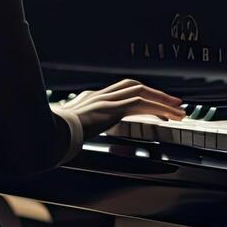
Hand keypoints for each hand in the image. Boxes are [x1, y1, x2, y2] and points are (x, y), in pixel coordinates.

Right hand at [53, 78, 185, 136]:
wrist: (48, 133)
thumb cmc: (53, 136)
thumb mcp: (63, 131)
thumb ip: (71, 131)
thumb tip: (68, 140)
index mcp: (88, 100)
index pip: (118, 92)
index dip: (137, 96)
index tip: (150, 104)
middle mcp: (98, 96)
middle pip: (134, 86)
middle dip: (155, 94)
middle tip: (173, 103)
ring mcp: (105, 101)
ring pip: (141, 93)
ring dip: (162, 101)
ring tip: (179, 110)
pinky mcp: (111, 109)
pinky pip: (140, 104)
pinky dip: (158, 108)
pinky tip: (169, 116)